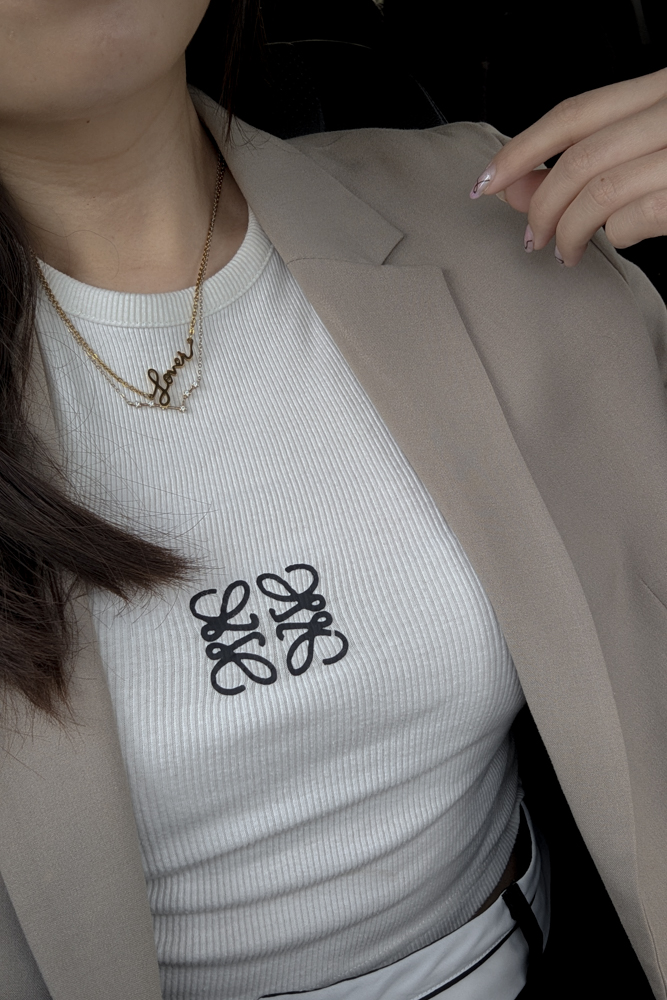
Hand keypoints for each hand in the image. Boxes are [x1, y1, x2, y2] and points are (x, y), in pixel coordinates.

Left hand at [469, 68, 666, 265]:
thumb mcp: (649, 142)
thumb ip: (589, 159)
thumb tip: (517, 188)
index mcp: (660, 90)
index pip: (573, 114)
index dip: (521, 150)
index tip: (487, 181)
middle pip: (578, 161)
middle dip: (542, 206)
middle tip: (534, 236)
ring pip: (597, 195)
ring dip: (569, 232)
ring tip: (567, 252)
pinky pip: (629, 221)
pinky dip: (615, 237)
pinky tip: (620, 237)